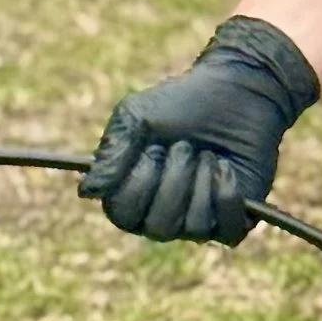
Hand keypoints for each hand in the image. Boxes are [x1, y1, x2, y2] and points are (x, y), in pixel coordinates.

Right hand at [79, 15, 320, 243]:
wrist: (235, 90)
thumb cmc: (180, 103)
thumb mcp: (137, 118)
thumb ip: (112, 154)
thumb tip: (86, 192)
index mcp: (132, 194)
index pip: (123, 215)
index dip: (138, 184)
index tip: (152, 149)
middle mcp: (162, 214)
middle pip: (159, 227)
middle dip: (174, 181)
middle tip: (184, 146)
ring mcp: (199, 221)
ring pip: (194, 227)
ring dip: (201, 182)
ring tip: (207, 152)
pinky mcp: (234, 220)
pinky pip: (228, 231)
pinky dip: (227, 194)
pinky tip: (226, 167)